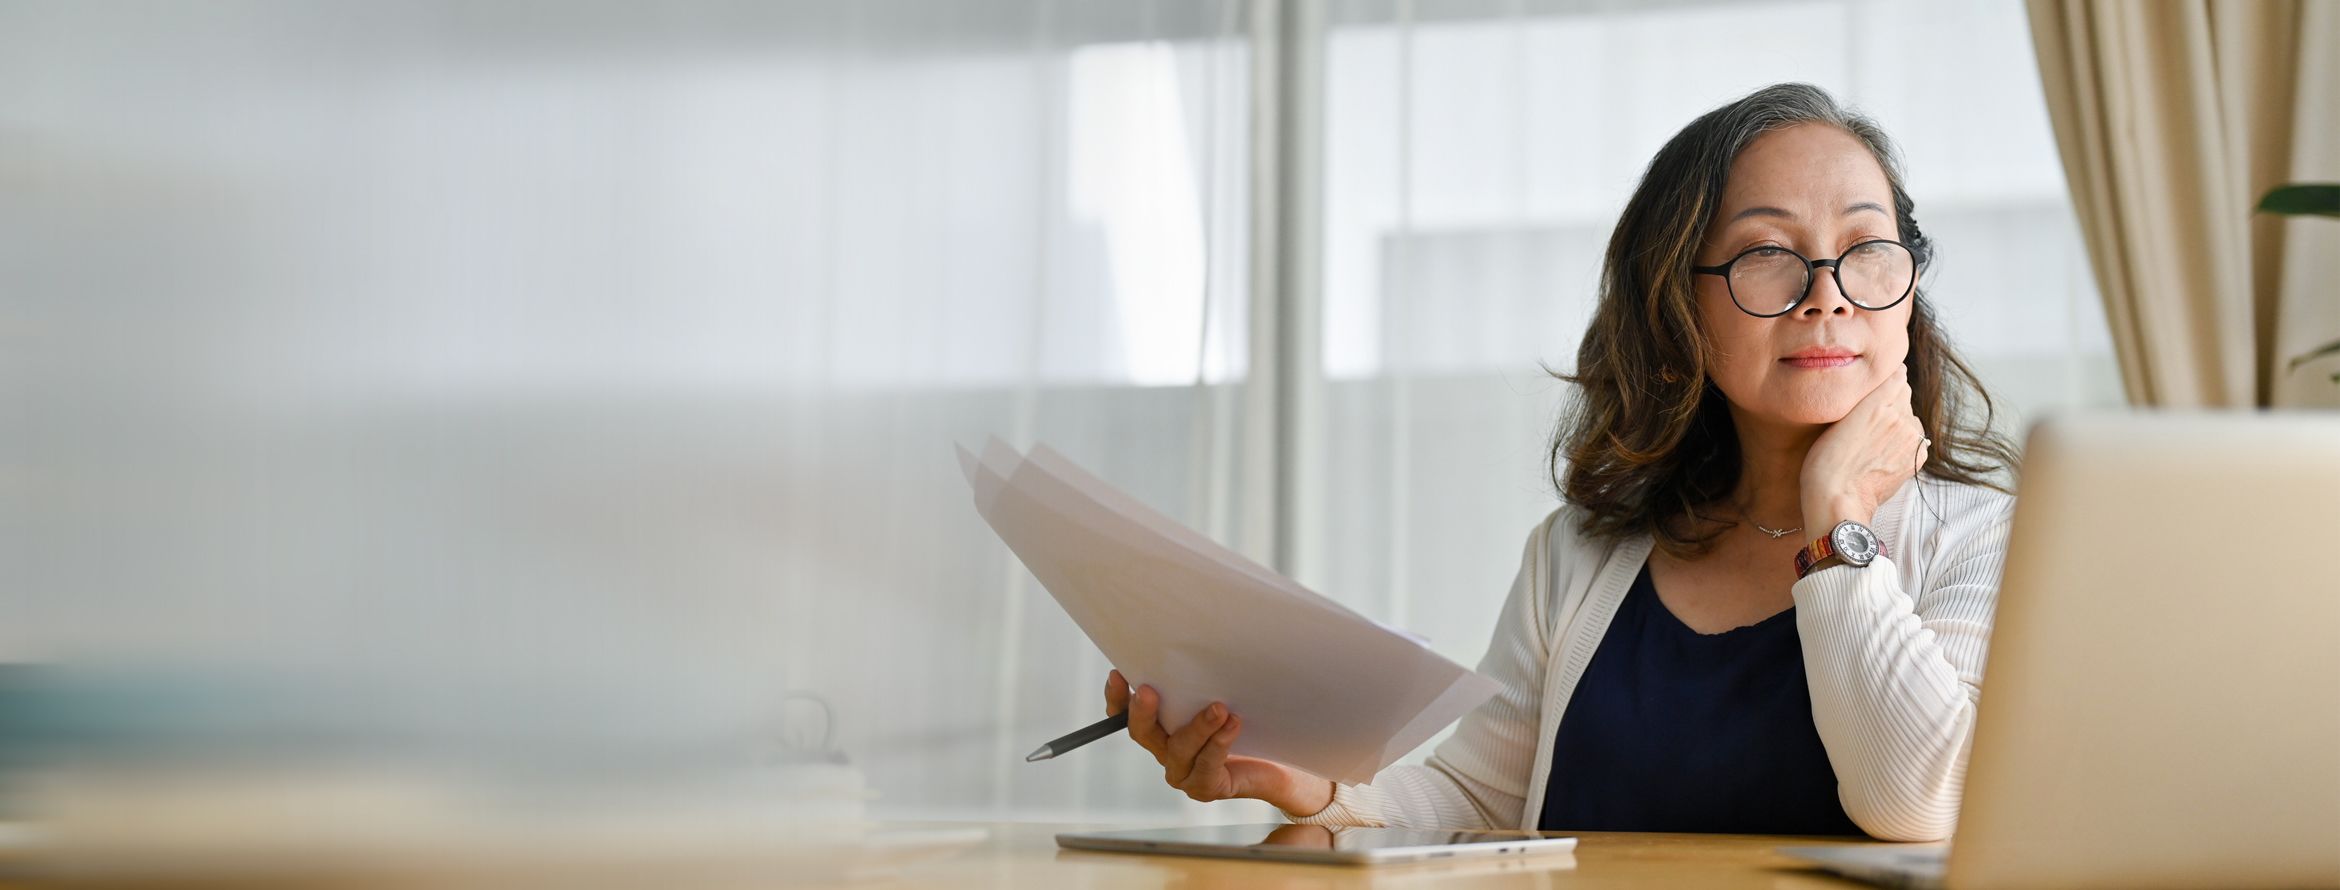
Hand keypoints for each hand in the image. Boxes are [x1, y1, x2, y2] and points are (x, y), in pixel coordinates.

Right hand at [1106, 670, 1332, 815]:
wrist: (1278, 763)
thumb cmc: (1247, 720)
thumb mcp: (1220, 692)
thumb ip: (1203, 677)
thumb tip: (1200, 637)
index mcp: (1160, 727)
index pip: (1125, 715)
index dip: (1117, 698)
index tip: (1118, 673)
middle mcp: (1166, 750)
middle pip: (1143, 734)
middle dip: (1143, 712)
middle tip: (1148, 690)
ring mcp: (1184, 772)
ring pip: (1180, 748)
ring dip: (1197, 726)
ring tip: (1218, 707)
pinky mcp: (1206, 787)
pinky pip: (1208, 764)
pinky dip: (1219, 743)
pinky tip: (1233, 724)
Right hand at [1801, 366, 1926, 531]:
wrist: (1838, 501)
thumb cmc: (1825, 461)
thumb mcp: (1836, 418)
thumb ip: (1867, 394)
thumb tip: (1895, 373)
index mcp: (1878, 402)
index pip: (1895, 376)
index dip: (1881, 383)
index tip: (1867, 393)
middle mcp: (1900, 416)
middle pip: (1903, 396)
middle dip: (1889, 403)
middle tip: (1864, 423)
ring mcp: (1911, 438)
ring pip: (1909, 417)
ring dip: (1897, 422)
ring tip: (1872, 441)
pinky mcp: (1917, 457)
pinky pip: (1915, 438)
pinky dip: (1904, 441)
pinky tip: (1883, 453)